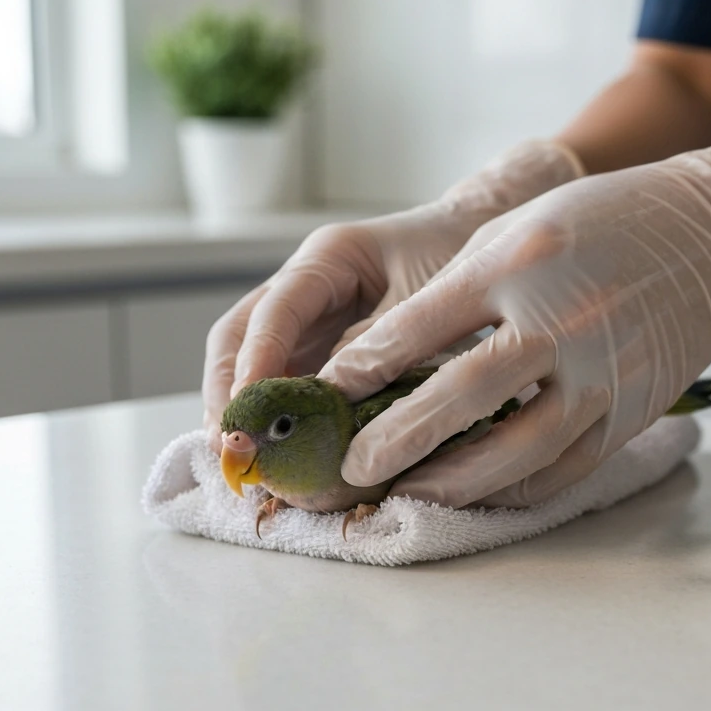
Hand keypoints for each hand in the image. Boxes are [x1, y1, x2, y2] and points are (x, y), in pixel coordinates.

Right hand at [201, 140, 583, 441]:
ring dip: (244, 414)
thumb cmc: (460, 260)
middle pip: (238, 338)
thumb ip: (379, 342)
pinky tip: (280, 460)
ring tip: (244, 465)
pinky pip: (286, 384)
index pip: (273, 310)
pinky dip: (278, 421)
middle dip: (228, 395)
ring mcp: (307, 321)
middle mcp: (304, 288)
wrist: (482, 244)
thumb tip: (331, 399)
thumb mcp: (426, 297)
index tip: (246, 410)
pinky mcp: (321, 350)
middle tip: (230, 449)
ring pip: (250, 364)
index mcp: (328, 257)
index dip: (255, 362)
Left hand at [320, 106, 710, 506]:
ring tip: (407, 496)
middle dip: (398, 439)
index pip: (424, 324)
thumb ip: (456, 288)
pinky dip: (515, 490)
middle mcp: (562, 320)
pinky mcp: (632, 411)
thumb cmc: (601, 224)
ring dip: (454, 483)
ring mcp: (604, 372)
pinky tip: (477, 496)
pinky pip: (565, 468)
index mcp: (520, 262)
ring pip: (518, 450)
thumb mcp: (519, 229)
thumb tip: (382, 357)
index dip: (367, 366)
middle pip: (464, 395)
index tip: (326, 397)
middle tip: (351, 469)